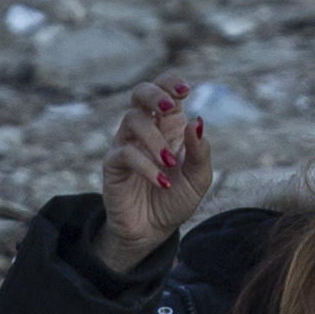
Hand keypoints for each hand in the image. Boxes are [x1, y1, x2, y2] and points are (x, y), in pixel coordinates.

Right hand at [98, 79, 211, 267]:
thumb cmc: (176, 199)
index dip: (171, 83)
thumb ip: (200, 151)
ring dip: (154, 139)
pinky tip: (161, 182)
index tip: (186, 90)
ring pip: (132, 120)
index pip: (165, 91)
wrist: (153, 231)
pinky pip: (125, 153)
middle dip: (154, 94)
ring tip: (170, 162)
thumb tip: (197, 121)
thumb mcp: (199, 178)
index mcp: (169, 126)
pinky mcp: (113, 165)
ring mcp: (126, 144)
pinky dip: (146, 165)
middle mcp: (146, 130)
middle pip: (140, 93)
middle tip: (169, 108)